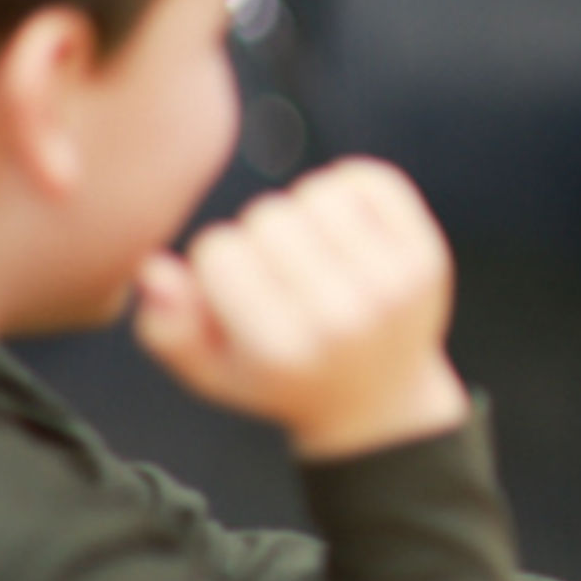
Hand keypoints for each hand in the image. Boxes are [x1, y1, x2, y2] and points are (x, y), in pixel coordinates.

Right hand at [134, 160, 470, 461]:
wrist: (378, 400)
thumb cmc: (279, 378)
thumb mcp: (212, 372)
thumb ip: (167, 329)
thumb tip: (154, 269)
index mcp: (283, 350)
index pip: (219, 252)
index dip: (216, 266)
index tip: (236, 294)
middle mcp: (342, 319)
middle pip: (268, 218)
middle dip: (260, 239)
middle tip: (277, 275)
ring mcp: (391, 286)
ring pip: (317, 193)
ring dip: (303, 212)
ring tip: (309, 251)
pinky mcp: (427, 257)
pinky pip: (368, 180)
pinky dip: (347, 190)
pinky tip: (342, 227)